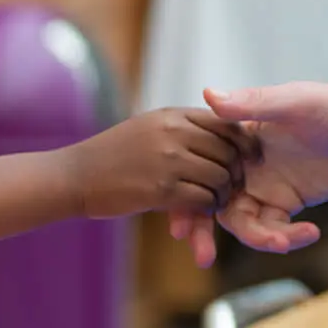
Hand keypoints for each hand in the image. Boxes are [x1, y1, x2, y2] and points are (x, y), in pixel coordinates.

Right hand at [57, 108, 250, 234]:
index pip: (226, 122)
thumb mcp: (149, 127)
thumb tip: (219, 128)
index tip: (252, 156)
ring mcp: (168, 160)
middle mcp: (174, 132)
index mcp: (174, 115)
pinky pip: (202, 198)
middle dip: (237, 170)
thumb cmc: (113, 154)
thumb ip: (182, 126)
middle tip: (237, 185)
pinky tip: (202, 212)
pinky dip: (207, 207)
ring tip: (218, 200)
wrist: (74, 175)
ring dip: (223, 192)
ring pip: (219, 176)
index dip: (244, 141)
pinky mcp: (161, 189)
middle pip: (228, 150)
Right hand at [183, 53, 327, 256]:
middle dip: (203, 231)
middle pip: (213, 202)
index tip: (179, 226)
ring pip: (243, 222)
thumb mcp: (295, 102)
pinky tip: (310, 233)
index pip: (200, 168)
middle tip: (201, 257)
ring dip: (257, 238)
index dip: (184, 197)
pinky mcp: (289, 201)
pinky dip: (285, 238)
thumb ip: (253, 103)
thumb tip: (209, 94)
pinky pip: (274, 229)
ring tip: (286, 240)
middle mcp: (246, 162)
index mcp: (239, 136)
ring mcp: (267, 184)